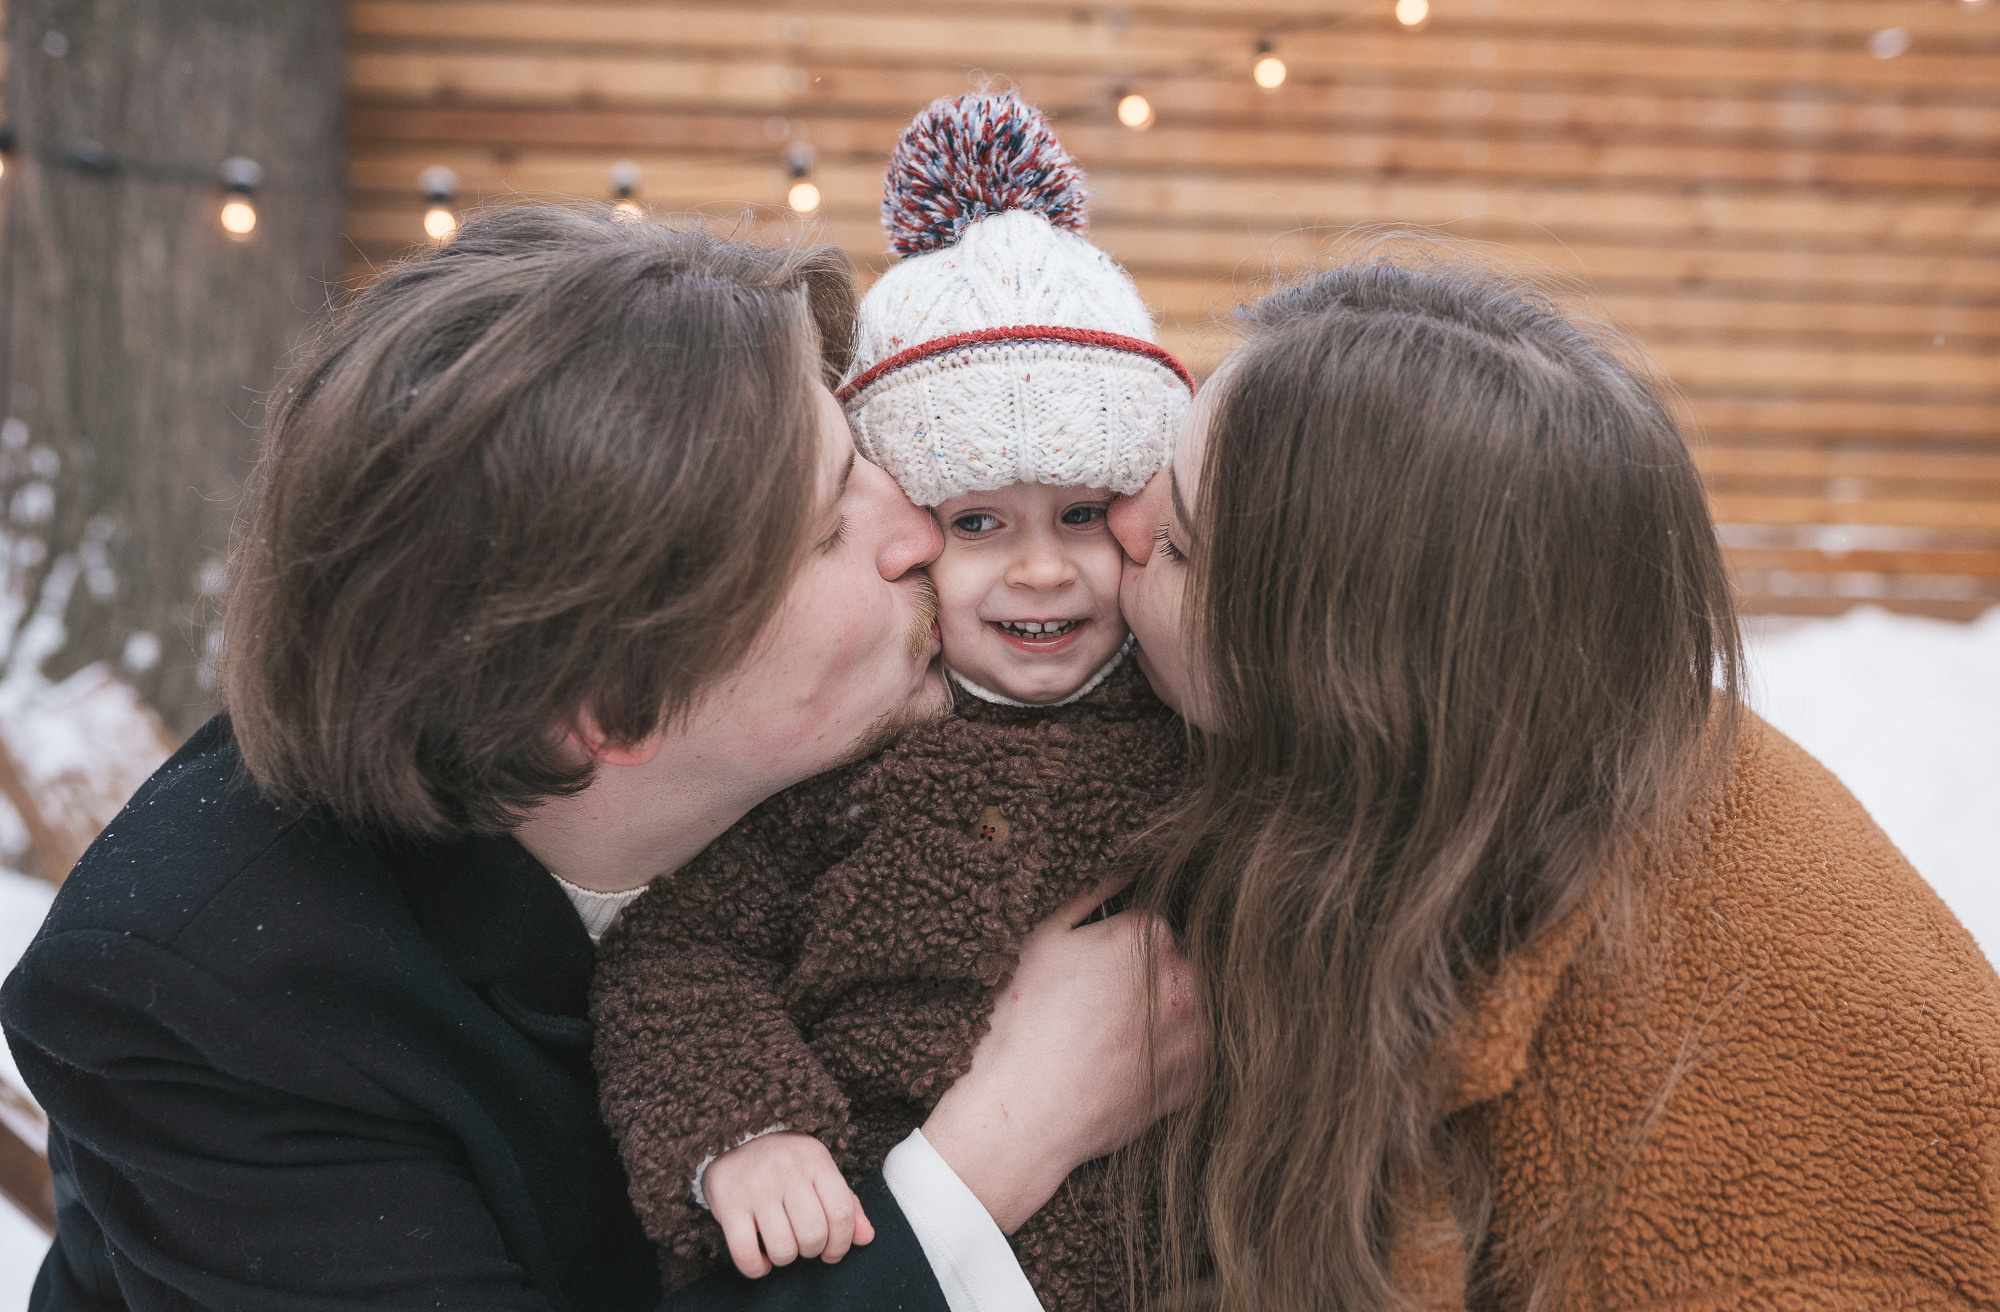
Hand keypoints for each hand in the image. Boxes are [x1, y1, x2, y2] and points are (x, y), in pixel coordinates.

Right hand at [703, 1132, 874, 1277]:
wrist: (734, 1140)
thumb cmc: (786, 1165)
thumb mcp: (819, 1172)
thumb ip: (847, 1204)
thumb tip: (866, 1237)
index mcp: (815, 1159)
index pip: (842, 1211)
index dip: (842, 1242)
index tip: (832, 1252)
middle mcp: (786, 1169)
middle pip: (813, 1233)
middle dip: (812, 1250)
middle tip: (804, 1245)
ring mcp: (755, 1186)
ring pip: (782, 1247)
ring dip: (785, 1258)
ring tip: (782, 1247)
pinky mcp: (728, 1204)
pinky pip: (746, 1254)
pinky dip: (757, 1267)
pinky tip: (762, 1259)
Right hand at [920, 879, 1198, 1232]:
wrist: (1026, 1113)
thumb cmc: (1027, 1022)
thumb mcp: (1043, 938)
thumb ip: (1090, 893)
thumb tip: (1127, 864)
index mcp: (1148, 936)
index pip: (1156, 924)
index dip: (1127, 946)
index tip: (1103, 969)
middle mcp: (1185, 981)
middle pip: (1184, 963)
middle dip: (1155, 977)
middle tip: (1112, 1005)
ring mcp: (1197, 1034)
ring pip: (1198, 1007)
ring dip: (1173, 1014)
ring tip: (1124, 1035)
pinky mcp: (1197, 1080)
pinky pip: (1199, 1055)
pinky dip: (1177, 1056)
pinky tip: (1136, 1063)